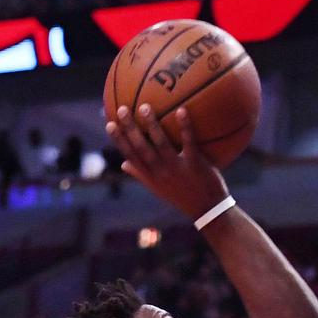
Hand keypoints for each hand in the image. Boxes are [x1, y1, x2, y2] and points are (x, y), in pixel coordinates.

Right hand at [106, 105, 228, 220]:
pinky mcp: (195, 164)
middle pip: (141, 148)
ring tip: (145, 107)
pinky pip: (189, 142)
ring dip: (152, 125)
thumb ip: (141, 175)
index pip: (130, 156)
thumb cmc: (182, 196)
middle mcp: (161, 172)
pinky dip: (185, 127)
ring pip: (161, 144)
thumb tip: (124, 164)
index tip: (109, 124)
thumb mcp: (159, 188)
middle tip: (123, 109)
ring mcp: (177, 168)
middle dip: (130, 128)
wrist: (207, 211)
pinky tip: (182, 110)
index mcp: (150, 177)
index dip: (119, 140)